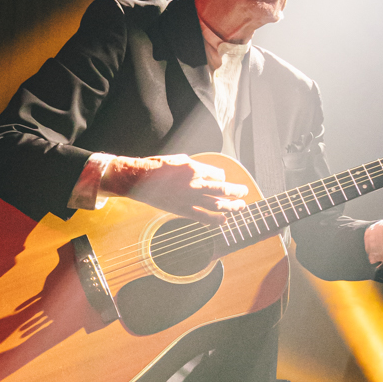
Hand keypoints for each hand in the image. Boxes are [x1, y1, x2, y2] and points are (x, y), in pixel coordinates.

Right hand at [101, 154, 248, 226]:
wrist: (137, 179)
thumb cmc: (157, 167)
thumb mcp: (179, 159)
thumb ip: (195, 167)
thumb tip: (208, 174)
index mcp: (195, 167)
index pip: (219, 175)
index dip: (222, 178)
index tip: (221, 181)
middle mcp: (195, 183)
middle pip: (224, 189)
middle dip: (238, 191)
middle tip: (245, 192)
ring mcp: (189, 198)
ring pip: (218, 204)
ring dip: (232, 207)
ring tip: (241, 207)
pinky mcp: (182, 210)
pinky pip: (203, 217)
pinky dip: (216, 220)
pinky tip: (224, 221)